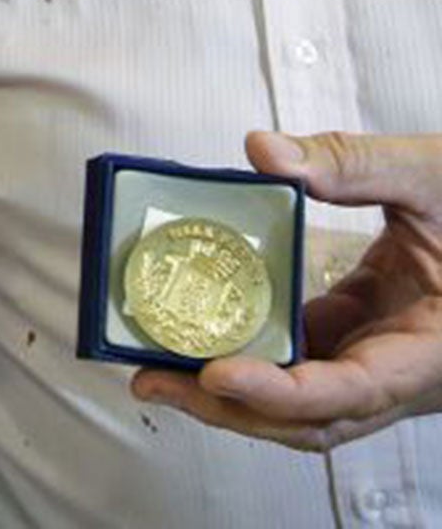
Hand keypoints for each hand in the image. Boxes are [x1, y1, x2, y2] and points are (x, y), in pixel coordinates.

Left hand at [131, 131, 441, 449]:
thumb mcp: (432, 173)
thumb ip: (352, 163)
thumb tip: (262, 151)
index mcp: (435, 348)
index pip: (354, 391)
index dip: (283, 392)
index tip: (218, 373)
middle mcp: (405, 369)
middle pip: (313, 415)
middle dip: (231, 407)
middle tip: (152, 378)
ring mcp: (382, 356)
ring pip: (302, 395)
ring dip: (230, 386)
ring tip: (154, 361)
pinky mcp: (361, 334)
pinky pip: (301, 354)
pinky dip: (249, 345)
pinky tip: (194, 322)